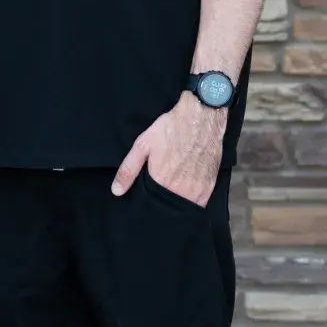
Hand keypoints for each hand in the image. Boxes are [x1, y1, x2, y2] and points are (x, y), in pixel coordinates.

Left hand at [111, 92, 223, 206]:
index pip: (152, 205)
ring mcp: (197, 190)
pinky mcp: (209, 186)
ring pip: (185, 207)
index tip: (146, 200)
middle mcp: (181, 191)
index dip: (148, 204)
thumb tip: (116, 191)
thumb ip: (128, 170)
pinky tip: (187, 190)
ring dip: (179, 204)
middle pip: (169, 209)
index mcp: (161, 183)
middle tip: (160, 194)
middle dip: (163, 206)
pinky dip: (193, 200)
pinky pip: (200, 203)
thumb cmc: (171, 129)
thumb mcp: (143, 145)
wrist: (201, 117)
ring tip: (173, 191)